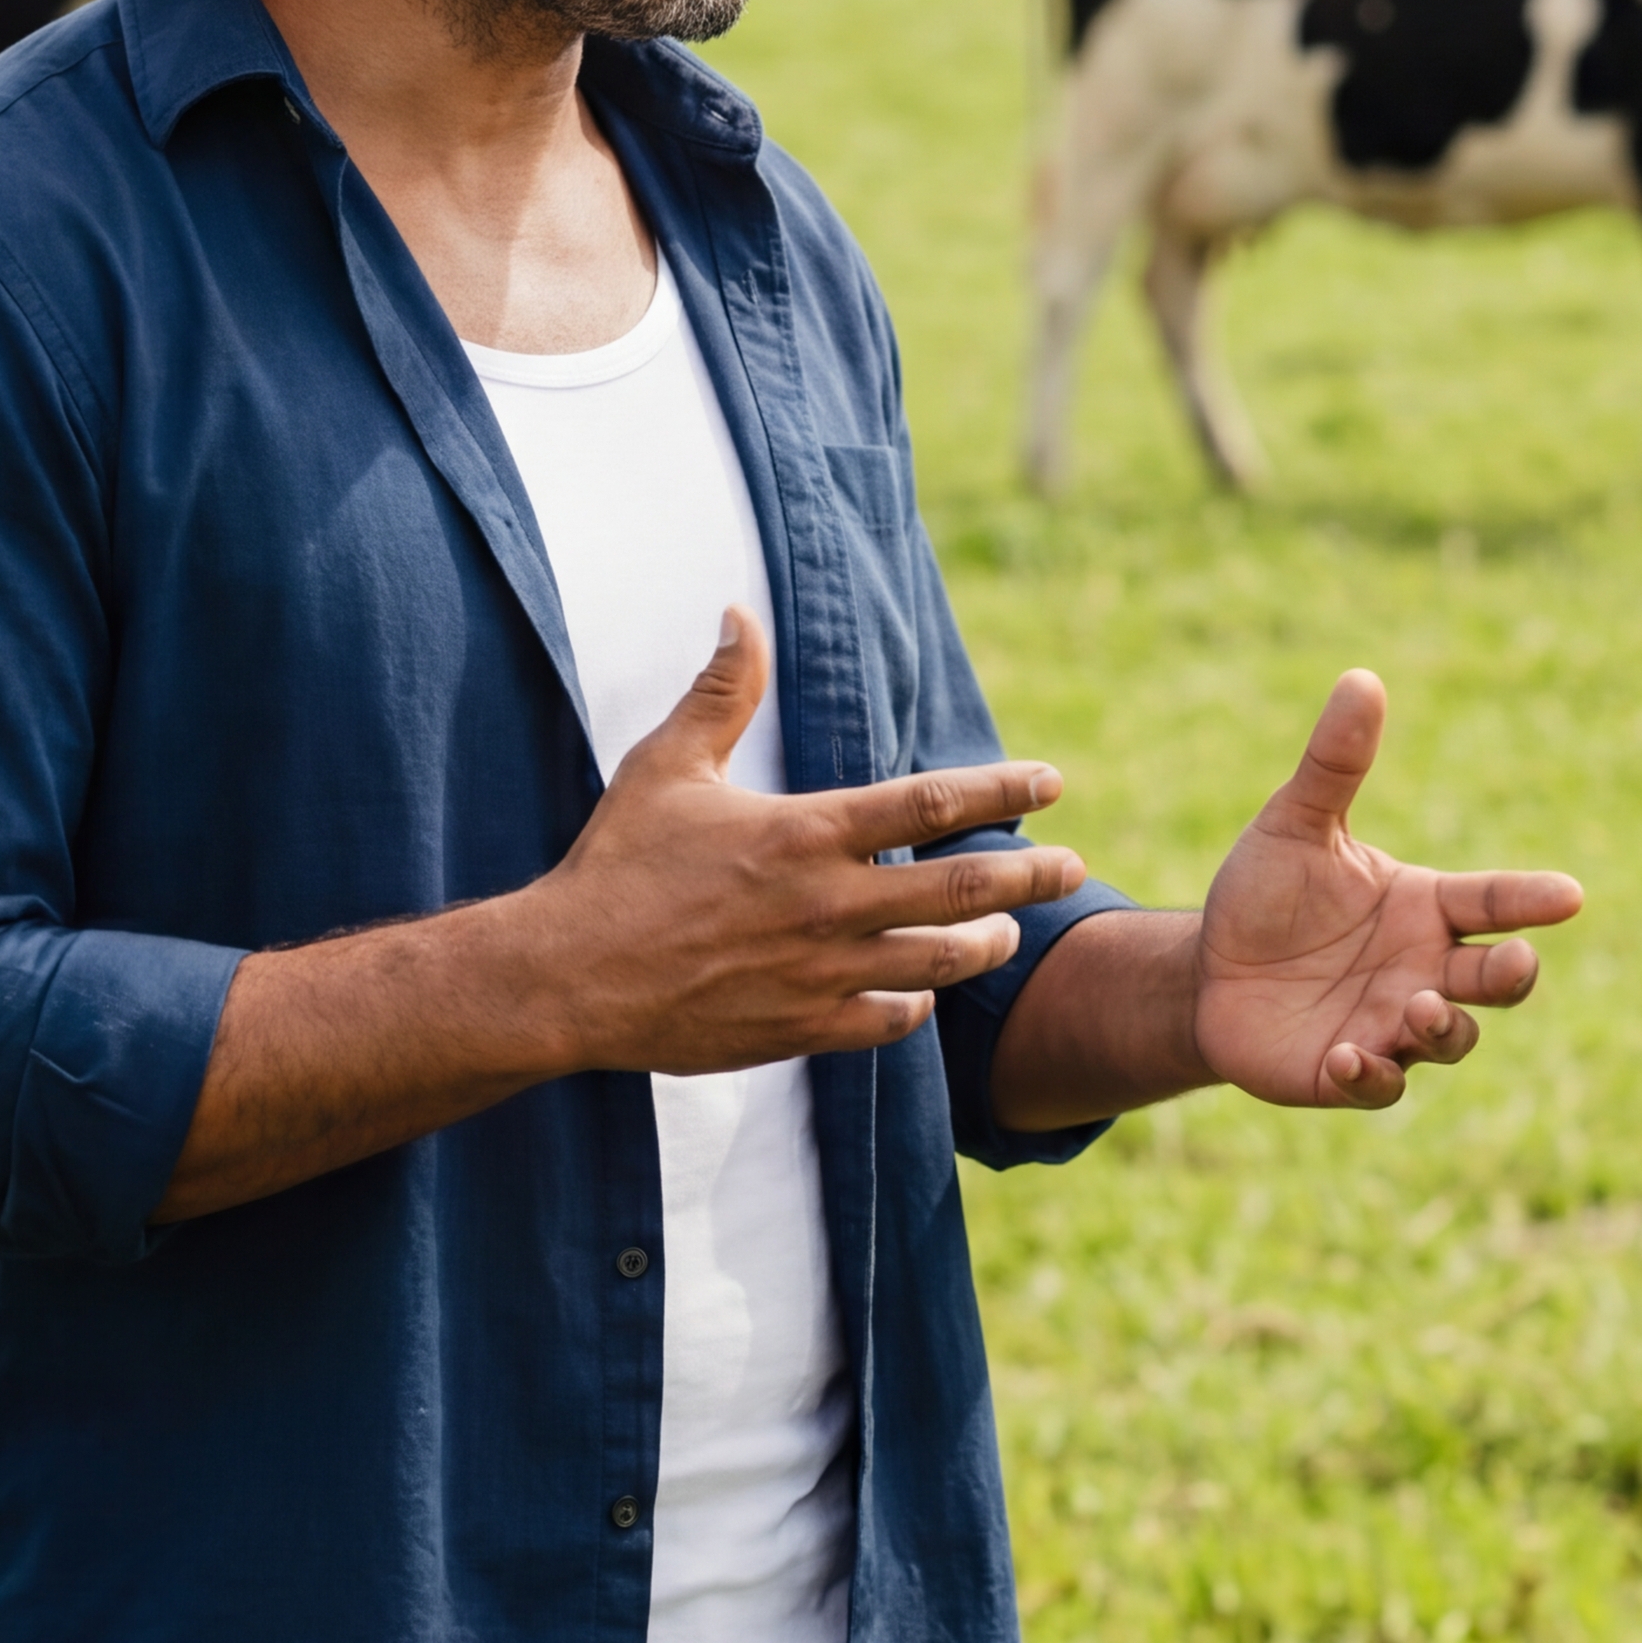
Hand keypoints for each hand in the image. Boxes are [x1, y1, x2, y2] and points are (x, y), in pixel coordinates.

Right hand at [526, 609, 1091, 1071]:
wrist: (567, 975)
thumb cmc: (616, 864)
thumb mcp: (666, 765)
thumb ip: (720, 692)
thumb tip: (738, 614)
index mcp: (806, 833)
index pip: (932, 803)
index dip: (1003, 791)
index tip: (1051, 785)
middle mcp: (827, 904)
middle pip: (960, 888)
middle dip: (1030, 876)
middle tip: (1074, 869)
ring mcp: (818, 973)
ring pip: (936, 962)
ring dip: (984, 944)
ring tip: (1007, 931)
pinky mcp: (797, 1029)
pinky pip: (885, 1022)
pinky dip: (915, 1007)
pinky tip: (924, 996)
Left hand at [1188, 671, 1586, 1107]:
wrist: (1210, 971)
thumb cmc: (1266, 895)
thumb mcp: (1295, 825)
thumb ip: (1334, 764)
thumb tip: (1361, 678)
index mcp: (1425, 907)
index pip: (1493, 901)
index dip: (1532, 898)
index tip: (1570, 896)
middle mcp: (1424, 969)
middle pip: (1498, 980)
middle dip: (1514, 974)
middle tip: (1515, 962)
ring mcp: (1393, 1026)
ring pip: (1452, 1037)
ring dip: (1446, 1027)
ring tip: (1418, 1009)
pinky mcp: (1351, 1072)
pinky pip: (1382, 1085)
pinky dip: (1374, 1075)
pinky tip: (1348, 1055)